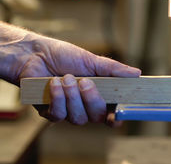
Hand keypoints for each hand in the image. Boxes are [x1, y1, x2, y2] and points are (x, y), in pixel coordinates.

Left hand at [16, 35, 140, 124]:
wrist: (34, 53)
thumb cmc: (62, 55)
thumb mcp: (91, 60)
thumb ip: (113, 69)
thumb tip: (136, 73)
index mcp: (97, 94)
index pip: (111, 114)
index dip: (115, 118)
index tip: (116, 114)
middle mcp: (84, 106)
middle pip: (96, 117)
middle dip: (91, 100)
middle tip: (84, 81)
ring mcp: (66, 111)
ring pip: (77, 118)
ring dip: (72, 97)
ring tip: (64, 77)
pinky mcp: (49, 112)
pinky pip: (58, 115)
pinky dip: (57, 99)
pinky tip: (54, 84)